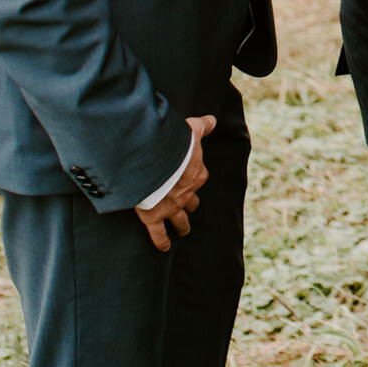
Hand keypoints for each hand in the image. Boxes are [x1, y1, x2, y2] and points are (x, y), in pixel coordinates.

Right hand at [135, 115, 214, 251]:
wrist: (155, 162)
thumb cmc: (174, 145)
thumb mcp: (192, 130)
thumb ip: (203, 125)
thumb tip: (212, 120)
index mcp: (197, 174)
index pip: (199, 177)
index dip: (194, 178)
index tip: (189, 179)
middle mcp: (187, 193)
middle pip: (192, 201)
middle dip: (190, 204)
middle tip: (188, 207)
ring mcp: (171, 207)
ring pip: (180, 220)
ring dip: (182, 225)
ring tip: (183, 229)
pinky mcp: (154, 217)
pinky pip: (159, 234)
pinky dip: (161, 242)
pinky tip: (163, 248)